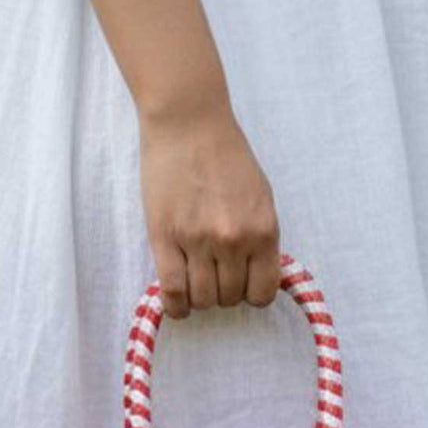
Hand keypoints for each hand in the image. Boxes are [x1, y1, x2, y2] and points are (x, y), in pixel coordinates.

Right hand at [140, 108, 280, 318]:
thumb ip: (261, 238)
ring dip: (200, 298)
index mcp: (263, 231)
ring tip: (196, 280)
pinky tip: (176, 305)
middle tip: (215, 275)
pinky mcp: (165, 237)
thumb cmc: (227, 156)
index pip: (262, 293)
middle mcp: (233, 240)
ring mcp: (198, 240)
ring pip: (202, 299)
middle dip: (224, 293)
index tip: (242, 287)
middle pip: (230, 298)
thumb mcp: (261, 197)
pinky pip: (172, 290)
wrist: (188, 121)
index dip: (252, 295)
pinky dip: (175, 306)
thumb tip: (257, 276)